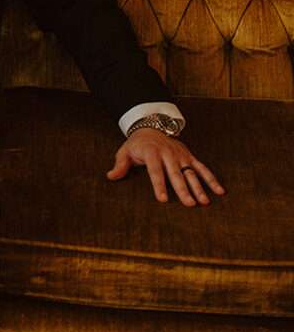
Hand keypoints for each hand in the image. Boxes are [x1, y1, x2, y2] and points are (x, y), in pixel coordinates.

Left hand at [107, 130, 224, 206]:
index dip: (158, 185)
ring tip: (204, 202)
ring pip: (191, 172)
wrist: (151, 127)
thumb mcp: (125, 151)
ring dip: (198, 187)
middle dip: (182, 189)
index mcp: (151, 153)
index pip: (155, 171)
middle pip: (176, 174)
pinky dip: (211, 179)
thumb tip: (111, 177)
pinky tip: (219, 191)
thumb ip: (120, 164)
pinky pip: (202, 168)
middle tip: (189, 204)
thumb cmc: (137, 144)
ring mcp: (180, 155)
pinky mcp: (189, 156)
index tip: (162, 199)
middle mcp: (168, 154)